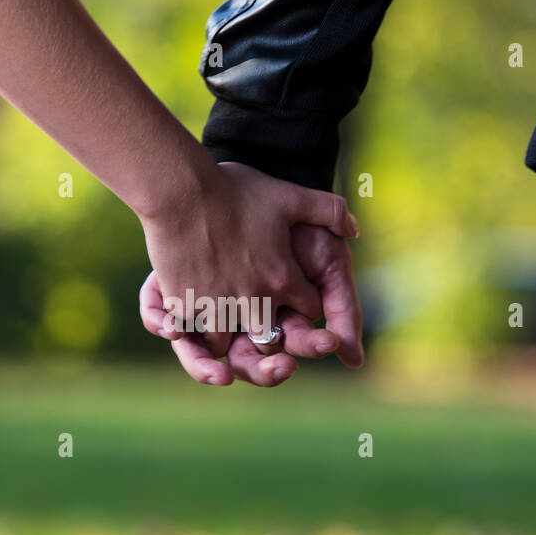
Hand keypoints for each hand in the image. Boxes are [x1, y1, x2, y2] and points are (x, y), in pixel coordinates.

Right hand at [136, 161, 357, 369]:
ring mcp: (218, 307)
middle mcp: (255, 301)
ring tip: (224, 315)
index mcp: (283, 278)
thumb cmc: (233, 191)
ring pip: (230, 343)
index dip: (304, 301)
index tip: (294, 292)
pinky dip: (194, 329)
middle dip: (269, 328)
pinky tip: (194, 311)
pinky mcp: (186, 308)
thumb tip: (354, 228)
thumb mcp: (289, 195)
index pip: (308, 308)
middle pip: (271, 337)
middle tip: (258, 312)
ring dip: (229, 333)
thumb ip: (328, 210)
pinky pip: (193, 336)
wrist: (181, 190)